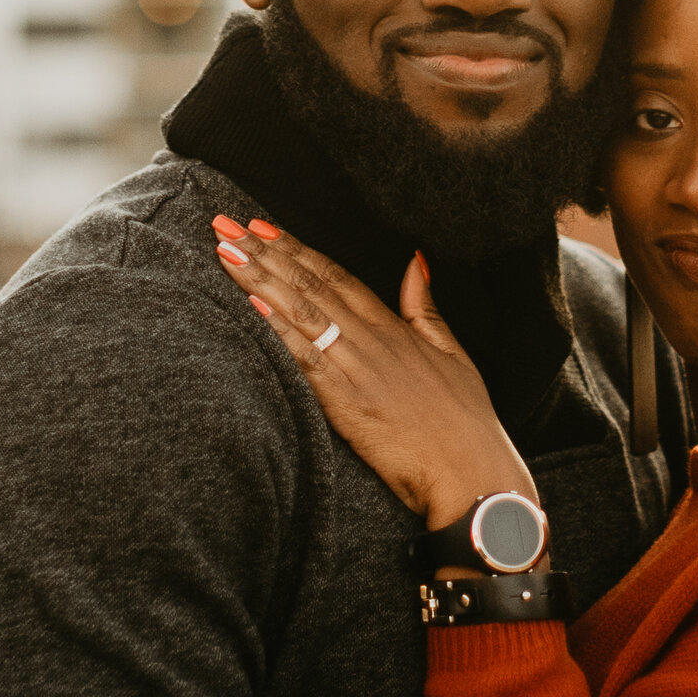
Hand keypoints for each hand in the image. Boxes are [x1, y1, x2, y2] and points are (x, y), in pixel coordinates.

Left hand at [213, 219, 536, 532]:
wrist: (473, 472)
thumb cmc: (466, 422)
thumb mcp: (453, 353)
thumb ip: (425, 306)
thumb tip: (415, 260)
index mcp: (394, 326)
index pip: (335, 275)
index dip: (296, 248)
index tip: (261, 226)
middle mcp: (372, 340)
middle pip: (310, 285)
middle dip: (264, 253)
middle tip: (225, 224)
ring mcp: (358, 369)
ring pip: (301, 313)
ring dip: (259, 280)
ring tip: (226, 251)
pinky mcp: (348, 403)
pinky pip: (306, 360)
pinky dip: (279, 330)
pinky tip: (252, 305)